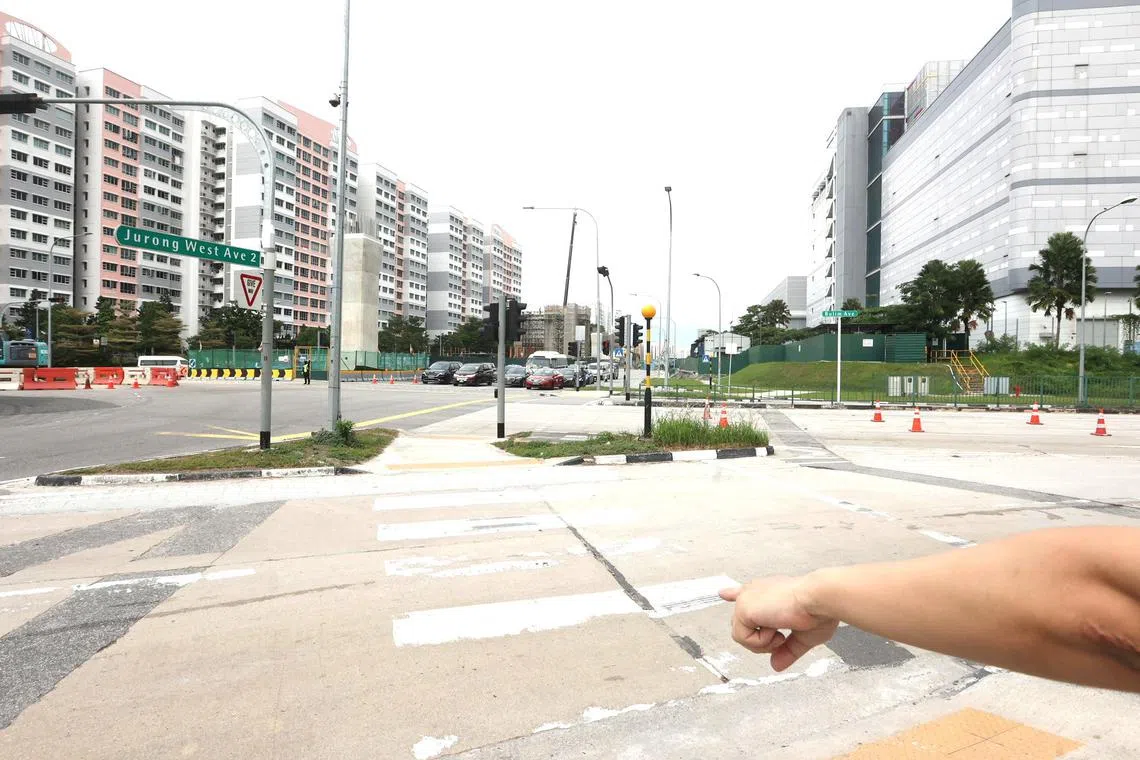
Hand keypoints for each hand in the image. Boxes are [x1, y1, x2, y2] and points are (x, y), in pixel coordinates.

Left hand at [719, 576, 838, 670]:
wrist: (818, 600)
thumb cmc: (817, 610)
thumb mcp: (802, 636)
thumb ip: (787, 650)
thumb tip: (776, 665)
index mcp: (768, 593)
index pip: (746, 594)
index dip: (734, 594)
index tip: (724, 593)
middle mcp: (755, 592)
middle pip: (742, 623)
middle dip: (760, 639)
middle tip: (781, 636)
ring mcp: (747, 599)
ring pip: (741, 635)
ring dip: (763, 642)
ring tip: (781, 632)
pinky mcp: (743, 608)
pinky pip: (742, 638)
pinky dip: (760, 642)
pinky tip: (775, 629)